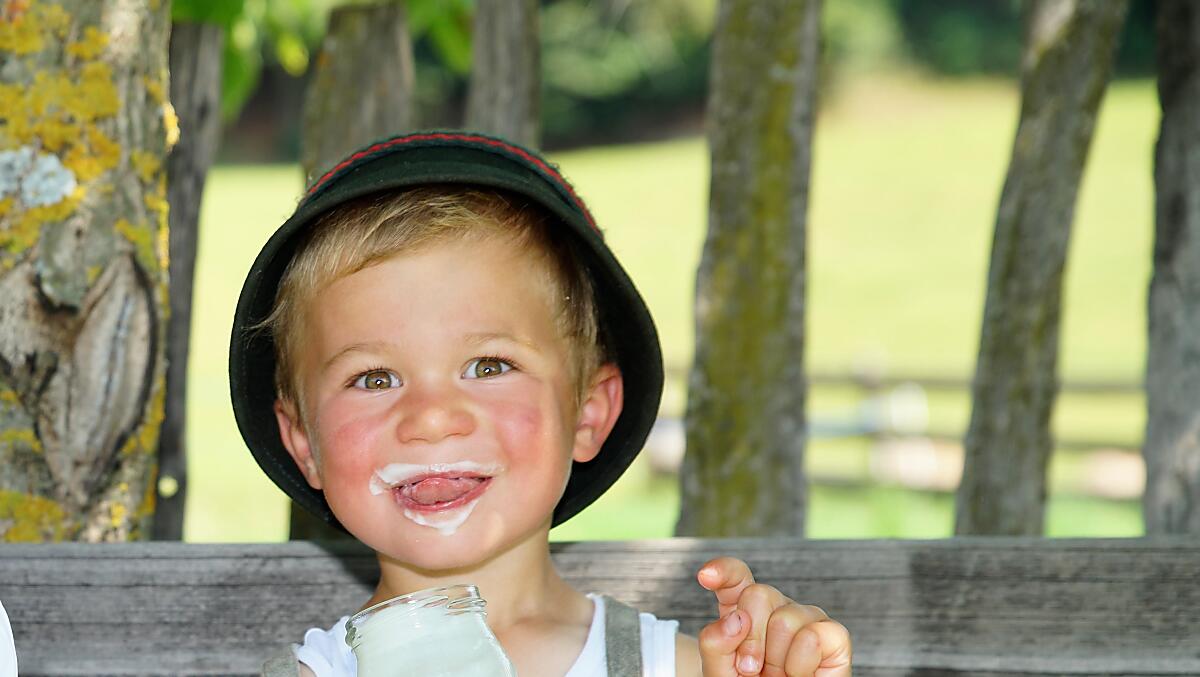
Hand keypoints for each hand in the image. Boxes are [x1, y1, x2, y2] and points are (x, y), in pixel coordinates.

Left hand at [696, 557, 850, 675]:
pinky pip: (814, 636)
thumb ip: (716, 644)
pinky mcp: (834, 635)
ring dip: (776, 660)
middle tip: (751, 669)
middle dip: (750, 640)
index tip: (706, 577)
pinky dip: (800, 664)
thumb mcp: (720, 670)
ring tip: (779, 676)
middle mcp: (777, 607)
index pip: (736, 577)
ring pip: (785, 618)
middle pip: (758, 594)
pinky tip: (798, 674)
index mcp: (745, 609)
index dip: (723, 571)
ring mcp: (807, 618)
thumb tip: (737, 619)